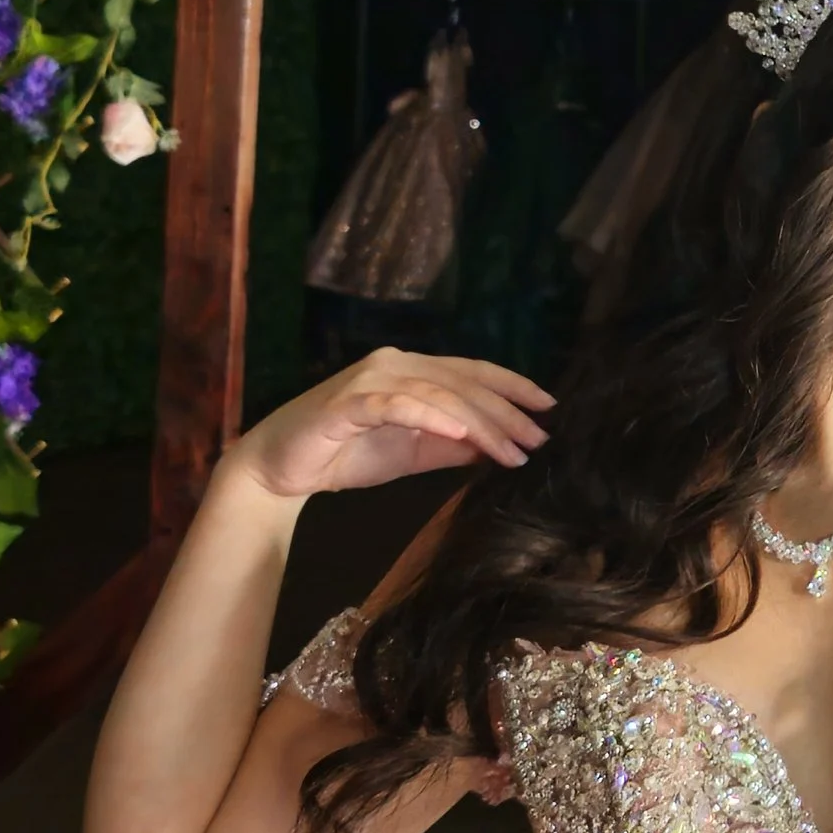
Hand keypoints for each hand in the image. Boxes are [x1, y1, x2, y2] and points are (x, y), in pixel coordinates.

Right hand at [225, 349, 553, 501]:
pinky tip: (460, 433)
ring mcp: (371, 380)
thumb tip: (499, 447)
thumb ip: (453, 447)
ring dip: (479, 423)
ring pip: (438, 394)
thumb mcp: (414, 454)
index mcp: (412, 372)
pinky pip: (396, 405)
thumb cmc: (346, 455)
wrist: (282, 467)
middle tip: (538, 441)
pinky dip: (429, 416)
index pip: (472, 373)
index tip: (549, 409)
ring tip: (510, 450)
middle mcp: (395, 365)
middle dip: (505, 414)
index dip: (513, 387)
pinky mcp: (348, 403)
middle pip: (463, 384)